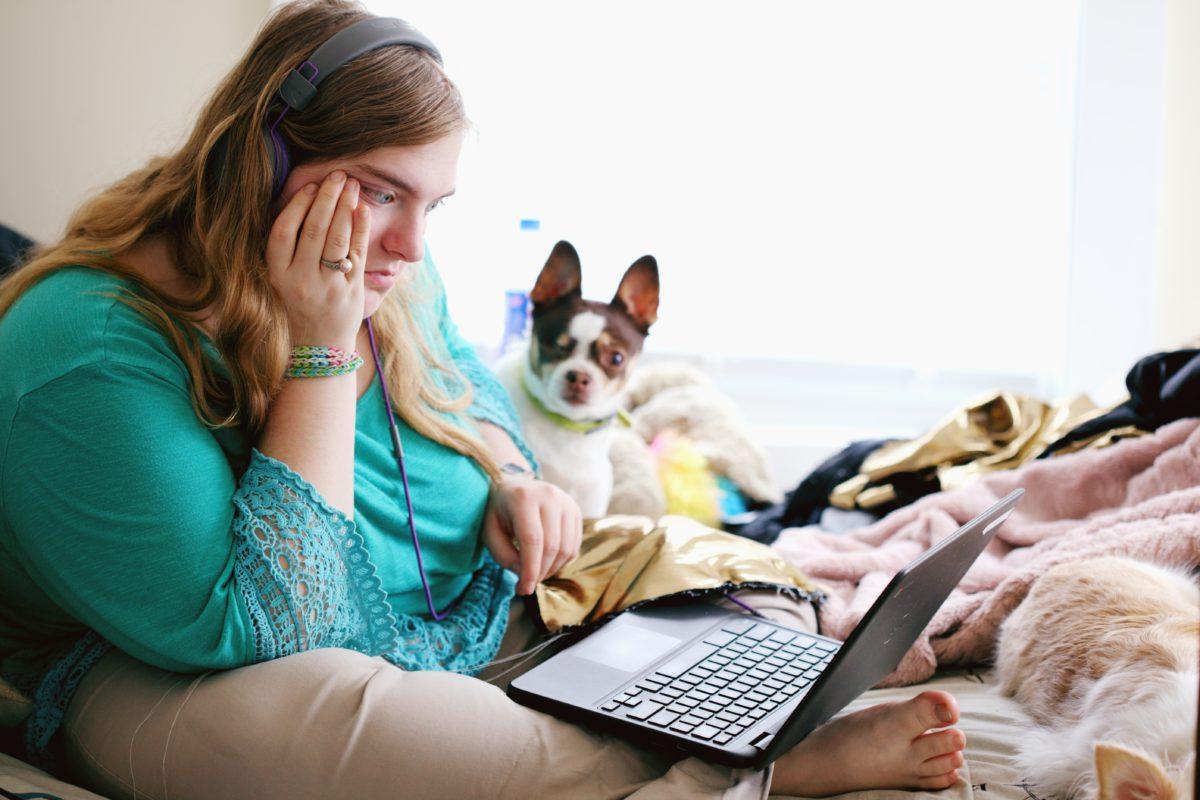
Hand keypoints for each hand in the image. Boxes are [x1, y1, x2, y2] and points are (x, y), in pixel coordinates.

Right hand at [265, 170, 370, 349]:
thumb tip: (304, 201)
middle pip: (312, 230)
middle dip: (327, 198)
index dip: (296, 205)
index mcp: (277, 273)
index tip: (310, 185)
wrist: (319, 346)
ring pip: (336, 240)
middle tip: (338, 174)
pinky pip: (357, 254)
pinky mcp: (350, 292)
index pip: (282, 232)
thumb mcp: (282, 277)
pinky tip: (363, 209)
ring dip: (346, 208)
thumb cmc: (300, 303)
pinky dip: (361, 229)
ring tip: (353, 185)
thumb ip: (288, 247)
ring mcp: (327, 287)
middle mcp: (299, 280)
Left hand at [481, 475, 582, 594]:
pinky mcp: (575, 510)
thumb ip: (504, 556)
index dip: (530, 569)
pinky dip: (562, 561)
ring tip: (535, 573)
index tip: (524, 589)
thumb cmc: (498, 512)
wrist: (512, 486)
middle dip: (540, 572)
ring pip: (567, 548)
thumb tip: (526, 576)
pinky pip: (574, 545)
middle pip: (552, 546)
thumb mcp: (490, 533)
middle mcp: (549, 495)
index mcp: (524, 498)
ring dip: (551, 569)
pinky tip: (546, 561)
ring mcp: (566, 501)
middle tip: (526, 584)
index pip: (533, 540)